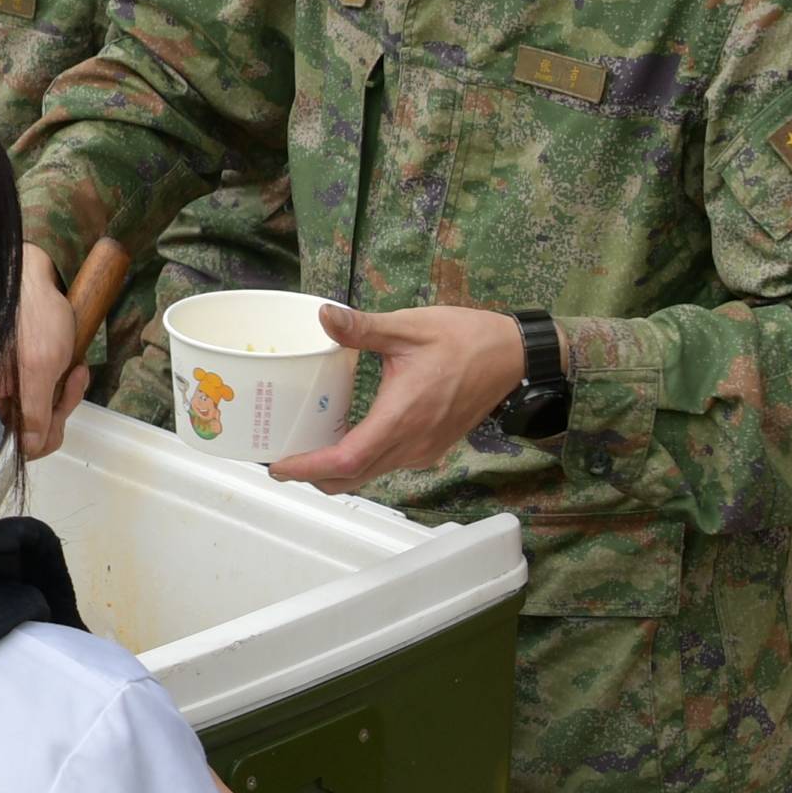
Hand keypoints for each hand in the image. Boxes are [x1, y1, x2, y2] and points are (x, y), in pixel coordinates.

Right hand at [5, 238, 85, 461]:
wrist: (34, 280)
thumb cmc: (36, 317)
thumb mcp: (41, 368)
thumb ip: (33, 411)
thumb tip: (29, 447)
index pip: (22, 443)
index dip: (47, 435)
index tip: (61, 413)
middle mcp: (1, 397)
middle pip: (37, 428)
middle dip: (61, 408)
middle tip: (73, 381)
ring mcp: (14, 386)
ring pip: (47, 411)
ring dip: (66, 394)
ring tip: (76, 370)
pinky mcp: (26, 374)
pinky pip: (49, 393)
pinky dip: (65, 383)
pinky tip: (74, 365)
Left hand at [275, 302, 522, 489]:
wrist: (512, 357)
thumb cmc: (465, 340)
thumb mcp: (408, 327)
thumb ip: (362, 327)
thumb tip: (323, 315)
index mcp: (401, 417)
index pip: (346, 460)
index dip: (308, 468)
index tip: (279, 466)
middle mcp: (412, 443)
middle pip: (352, 477)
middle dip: (314, 476)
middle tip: (283, 460)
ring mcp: (423, 450)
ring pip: (370, 474)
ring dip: (337, 470)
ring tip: (307, 448)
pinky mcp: (431, 448)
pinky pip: (388, 464)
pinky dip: (361, 461)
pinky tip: (346, 437)